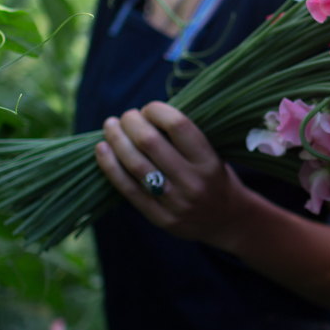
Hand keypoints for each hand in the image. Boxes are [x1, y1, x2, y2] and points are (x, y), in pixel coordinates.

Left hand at [94, 101, 252, 246]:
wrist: (228, 221)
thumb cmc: (215, 178)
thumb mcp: (212, 154)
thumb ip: (184, 138)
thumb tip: (144, 114)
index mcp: (209, 161)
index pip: (178, 126)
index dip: (156, 110)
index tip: (149, 108)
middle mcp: (193, 182)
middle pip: (150, 143)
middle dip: (131, 122)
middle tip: (126, 116)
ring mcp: (175, 202)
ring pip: (135, 165)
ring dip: (117, 140)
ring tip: (110, 127)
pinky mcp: (159, 218)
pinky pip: (128, 189)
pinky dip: (110, 166)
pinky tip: (102, 149)